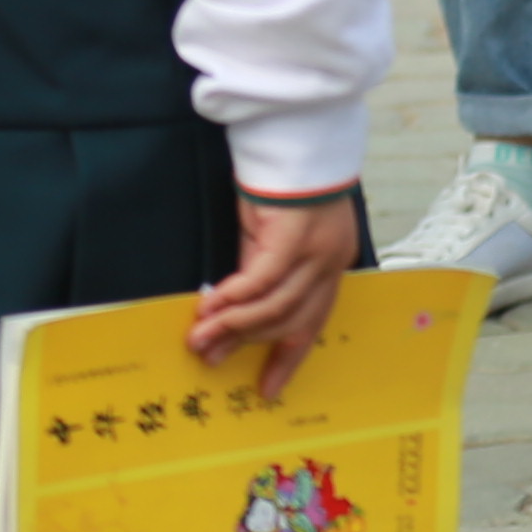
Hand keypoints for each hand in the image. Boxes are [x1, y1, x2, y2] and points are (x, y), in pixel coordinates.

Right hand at [192, 189, 362, 400]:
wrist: (288, 142)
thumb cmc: (277, 190)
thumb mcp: (269, 243)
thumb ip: (259, 280)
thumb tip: (229, 321)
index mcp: (331, 266)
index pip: (314, 322)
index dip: (289, 357)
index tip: (268, 389)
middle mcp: (331, 262)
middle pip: (292, 319)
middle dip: (247, 343)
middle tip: (210, 356)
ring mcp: (317, 251)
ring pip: (276, 306)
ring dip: (233, 325)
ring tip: (200, 336)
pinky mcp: (295, 238)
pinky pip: (262, 281)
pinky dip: (234, 298)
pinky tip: (210, 307)